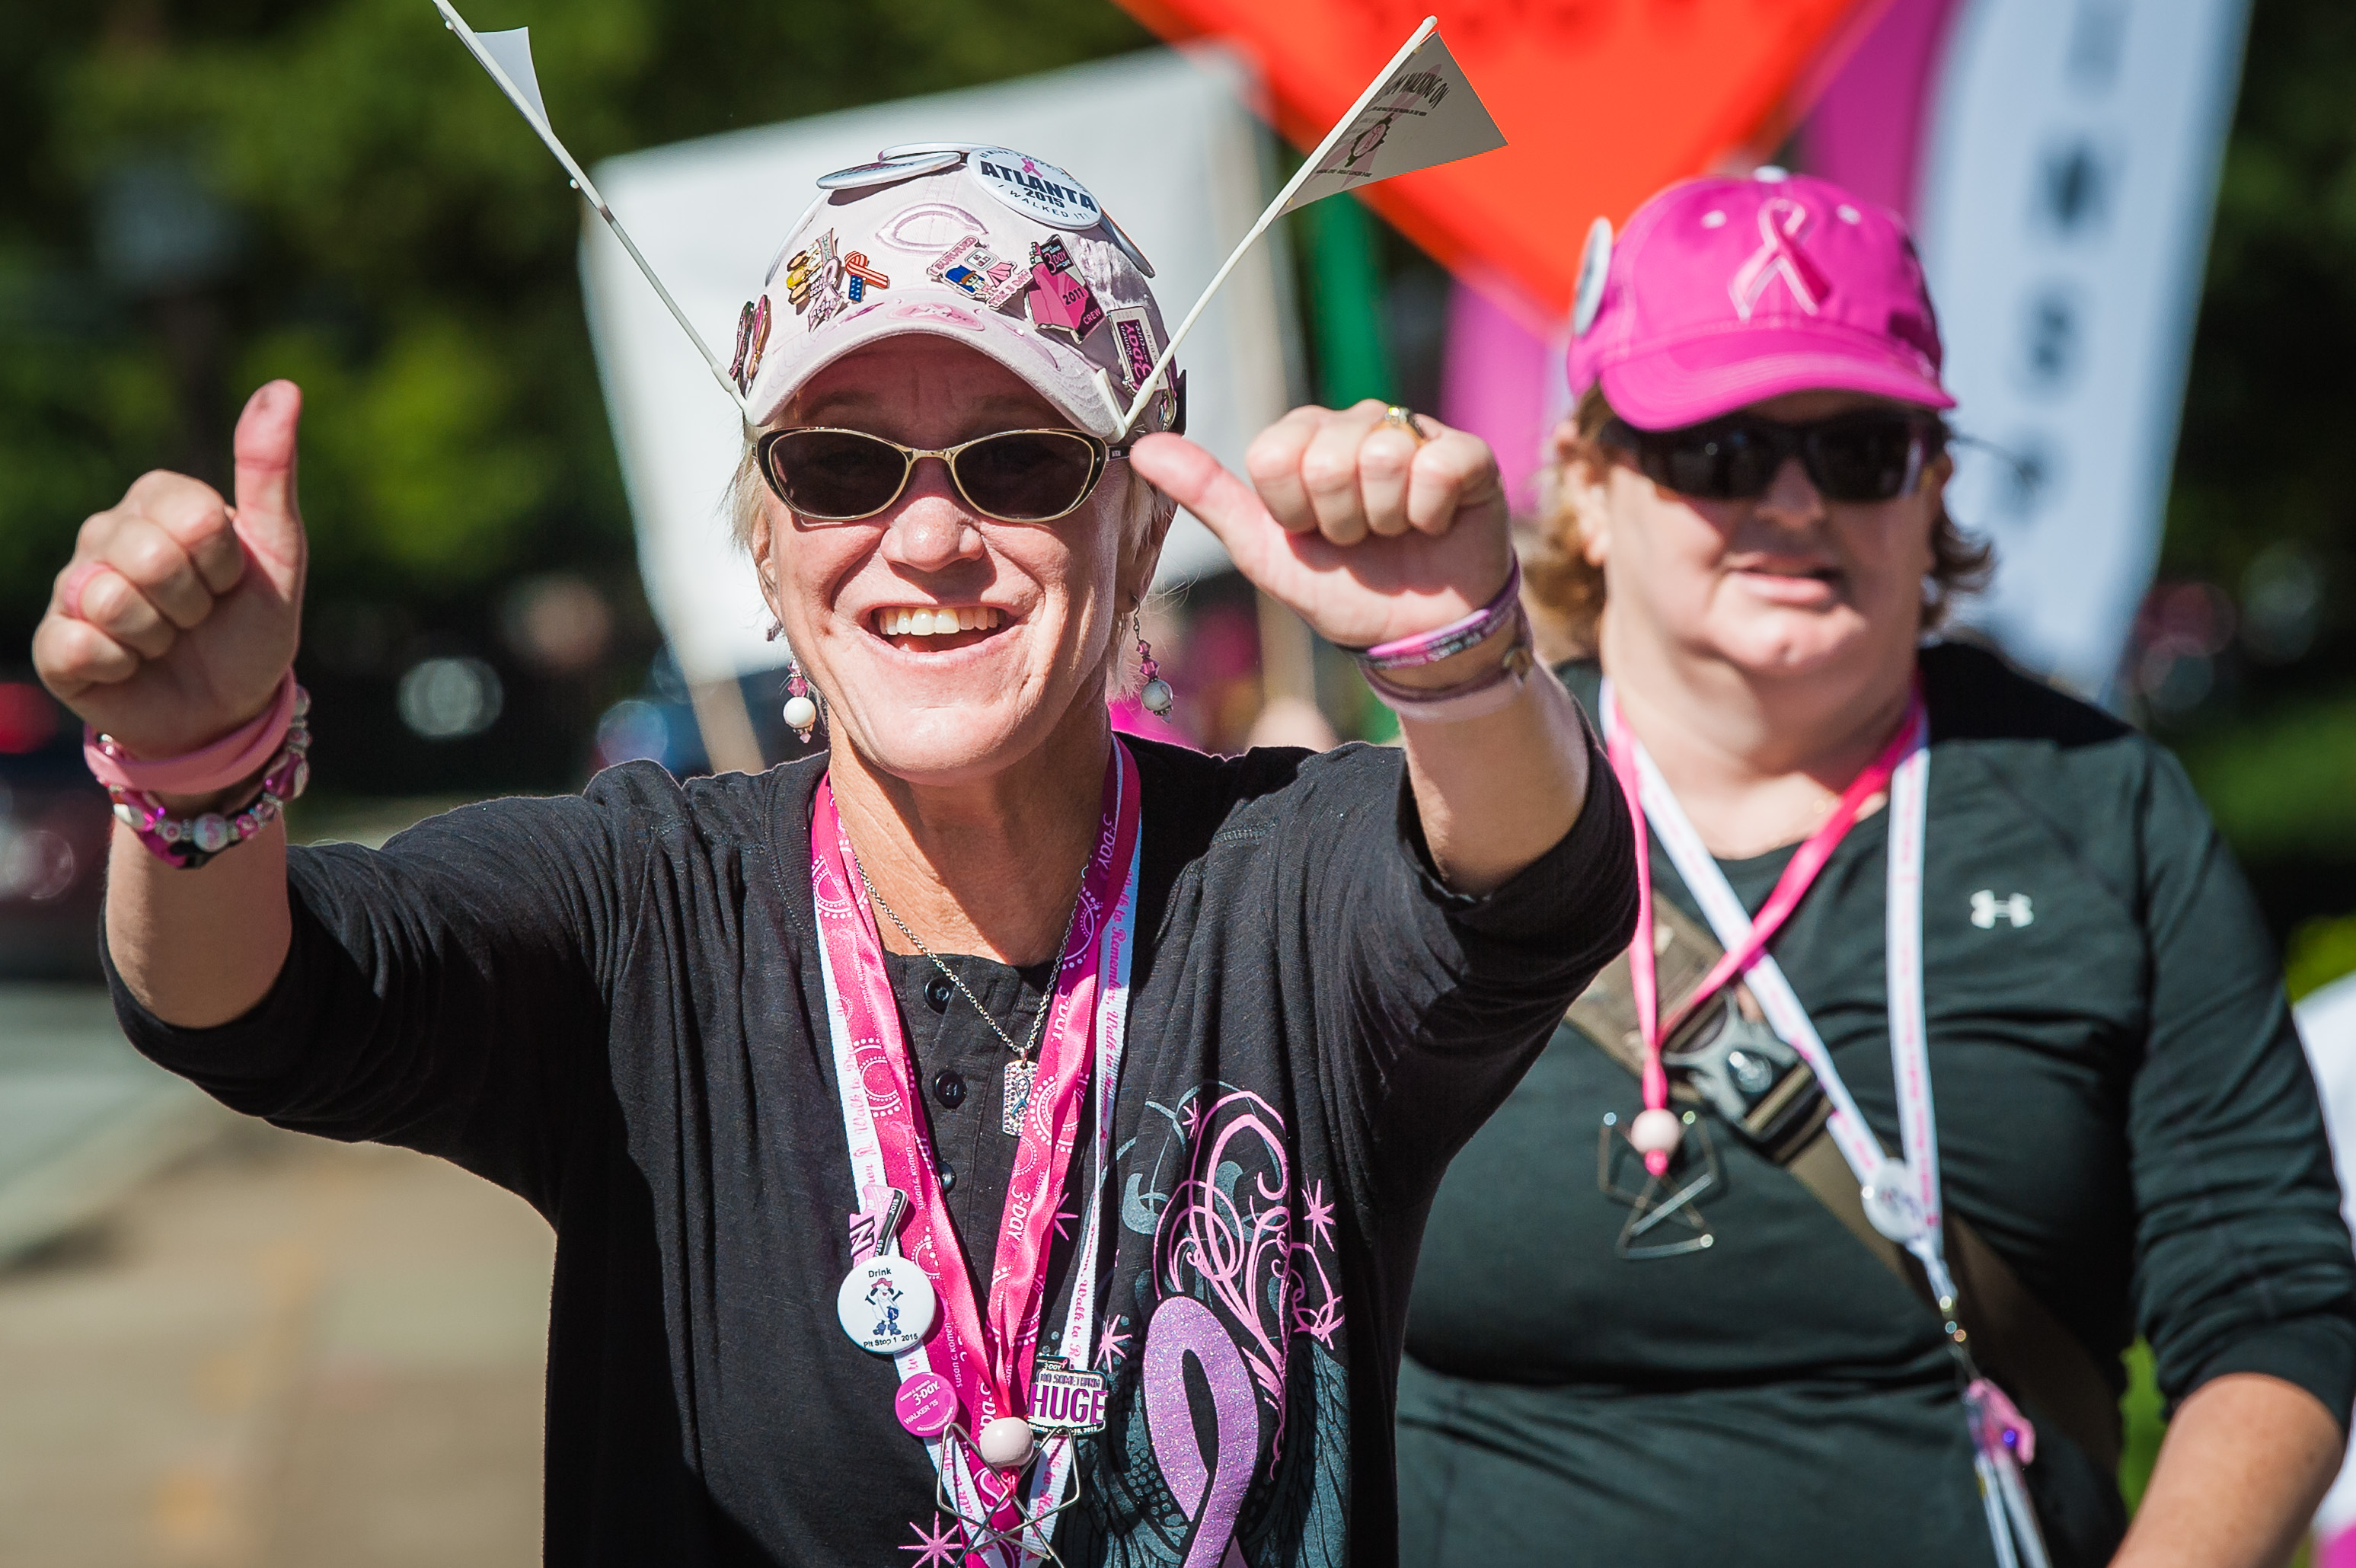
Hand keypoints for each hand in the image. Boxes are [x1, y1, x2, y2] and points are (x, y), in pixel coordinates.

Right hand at [33, 381, 307, 759]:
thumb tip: (282, 387)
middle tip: (198, 616)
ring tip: (166, 640)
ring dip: (160, 636)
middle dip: (193, 602)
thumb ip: (271, 472)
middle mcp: (105, 531)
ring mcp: (72, 584)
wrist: (226, 709)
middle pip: (150, 558)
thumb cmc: (250, 626)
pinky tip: (130, 666)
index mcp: (158, 500)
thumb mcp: (280, 553)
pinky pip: (82, 644)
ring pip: (111, 600)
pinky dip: (123, 666)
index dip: (223, 562)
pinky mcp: (55, 641)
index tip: (228, 580)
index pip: (192, 517)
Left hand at [1129, 399, 1511, 649]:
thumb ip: (1206, 495)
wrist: (1415, 633)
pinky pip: (1435, 467)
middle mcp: (1357, 424)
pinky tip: (1432, 524)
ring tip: (1394, 534)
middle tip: (1356, 539)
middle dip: (1338, 521)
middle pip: (1324, 458)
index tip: (1309, 532)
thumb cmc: (1340, 588)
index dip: (1289, 509)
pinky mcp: (1467, 455)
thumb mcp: (1264, 551)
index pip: (1272, 454)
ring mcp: (1414, 435)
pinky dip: (1429, 515)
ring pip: (1381, 458)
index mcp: (1304, 440)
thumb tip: (1141, 448)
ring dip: (1383, 521)